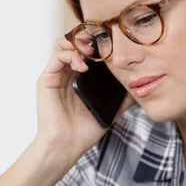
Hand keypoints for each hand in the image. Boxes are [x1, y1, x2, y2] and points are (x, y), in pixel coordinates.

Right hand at [35, 38, 133, 156]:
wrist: (67, 146)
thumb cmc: (84, 131)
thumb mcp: (109, 111)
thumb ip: (122, 100)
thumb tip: (139, 91)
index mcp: (79, 78)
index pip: (85, 50)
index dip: (97, 44)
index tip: (112, 45)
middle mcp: (66, 73)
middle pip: (73, 43)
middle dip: (87, 39)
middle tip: (102, 43)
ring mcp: (55, 75)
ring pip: (62, 45)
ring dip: (78, 44)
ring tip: (92, 53)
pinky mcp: (46, 79)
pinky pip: (57, 56)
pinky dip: (71, 55)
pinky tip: (83, 66)